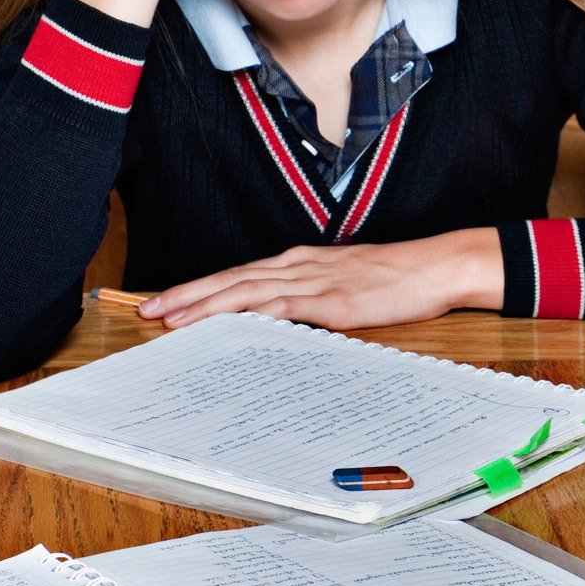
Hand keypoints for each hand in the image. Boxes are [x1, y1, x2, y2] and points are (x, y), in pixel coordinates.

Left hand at [143, 230, 504, 330]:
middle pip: (230, 279)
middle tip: (148, 310)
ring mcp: (314, 280)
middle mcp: (298, 265)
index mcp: (300, 263)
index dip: (199, 289)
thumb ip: (311, 300)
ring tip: (171, 319)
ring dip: (206, 305)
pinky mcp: (333, 300)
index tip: (167, 302)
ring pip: (246, 291)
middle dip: (186, 295)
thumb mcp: (345, 287)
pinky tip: (229, 322)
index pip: (238, 276)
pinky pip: (283, 306)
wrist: (436, 266)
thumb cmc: (397, 279)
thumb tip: (282, 320)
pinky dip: (251, 313)